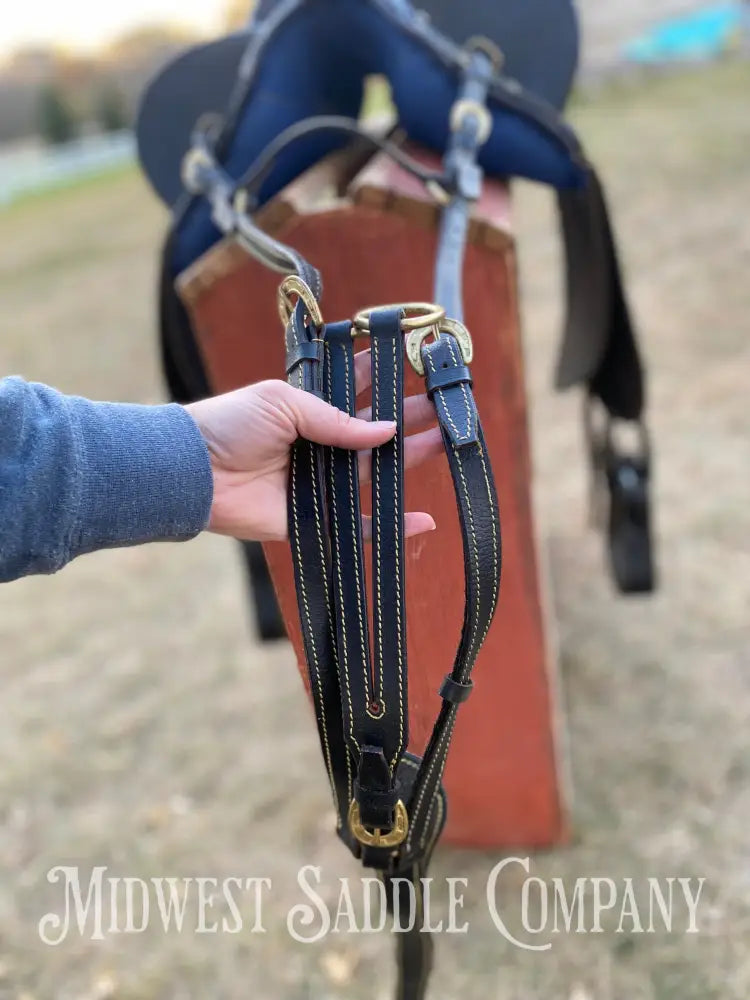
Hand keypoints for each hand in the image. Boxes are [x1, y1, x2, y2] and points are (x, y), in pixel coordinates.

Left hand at [186, 357, 440, 541]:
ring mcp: (321, 482)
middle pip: (377, 431)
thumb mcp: (284, 402)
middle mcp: (320, 444)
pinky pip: (359, 526)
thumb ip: (335, 417)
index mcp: (311, 408)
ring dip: (412, 460)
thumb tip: (386, 430)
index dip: (389, 379)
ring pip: (376, 473)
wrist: (193, 471)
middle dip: (412, 418)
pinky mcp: (315, 518)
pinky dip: (391, 527)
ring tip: (448, 444)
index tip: (422, 368)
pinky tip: (423, 521)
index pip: (358, 389)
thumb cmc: (231, 424)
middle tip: (448, 409)